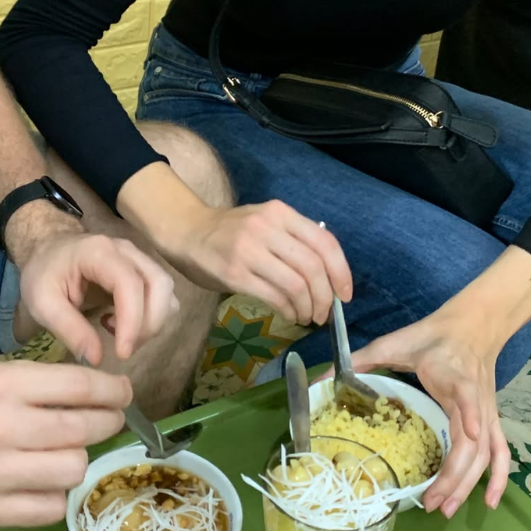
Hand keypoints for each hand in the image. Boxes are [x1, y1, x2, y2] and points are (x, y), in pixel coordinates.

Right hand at [0, 360, 132, 525]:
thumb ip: (43, 383)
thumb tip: (105, 392)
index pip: (80, 388)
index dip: (114, 392)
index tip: (123, 394)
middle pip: (83, 430)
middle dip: (106, 424)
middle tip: (106, 422)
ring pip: (73, 469)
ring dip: (78, 461)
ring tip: (65, 453)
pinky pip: (50, 507)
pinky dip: (56, 496)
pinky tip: (44, 482)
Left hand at [16, 232, 178, 365]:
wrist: (47, 249)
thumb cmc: (42, 274)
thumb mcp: (42, 303)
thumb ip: (69, 329)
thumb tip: (96, 359)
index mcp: (98, 252)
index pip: (130, 284)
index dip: (133, 321)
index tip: (122, 353)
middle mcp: (127, 251)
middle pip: (160, 284)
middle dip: (150, 323)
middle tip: (124, 348)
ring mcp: (139, 258)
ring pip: (166, 290)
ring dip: (153, 321)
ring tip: (120, 334)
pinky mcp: (144, 269)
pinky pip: (162, 294)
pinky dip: (151, 315)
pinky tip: (122, 323)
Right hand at [165, 200, 350, 326]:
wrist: (186, 231)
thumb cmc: (231, 231)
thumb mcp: (266, 222)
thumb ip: (294, 239)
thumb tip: (329, 276)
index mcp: (281, 213)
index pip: (325, 242)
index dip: (341, 272)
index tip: (345, 294)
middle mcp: (267, 228)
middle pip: (313, 267)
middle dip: (325, 297)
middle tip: (324, 313)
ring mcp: (249, 250)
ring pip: (296, 285)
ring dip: (308, 307)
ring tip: (308, 317)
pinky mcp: (234, 273)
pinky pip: (274, 297)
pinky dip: (289, 310)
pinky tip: (290, 314)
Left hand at [349, 308, 509, 517]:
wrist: (475, 325)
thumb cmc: (434, 335)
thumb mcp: (398, 341)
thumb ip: (363, 359)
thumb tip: (323, 379)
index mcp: (453, 375)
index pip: (466, 395)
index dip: (469, 413)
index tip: (467, 432)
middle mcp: (475, 399)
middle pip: (473, 442)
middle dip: (454, 475)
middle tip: (429, 503)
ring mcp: (486, 412)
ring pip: (484, 453)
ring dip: (467, 484)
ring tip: (445, 509)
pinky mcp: (491, 420)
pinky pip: (500, 452)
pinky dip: (499, 478)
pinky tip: (490, 502)